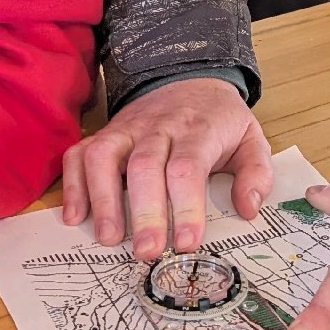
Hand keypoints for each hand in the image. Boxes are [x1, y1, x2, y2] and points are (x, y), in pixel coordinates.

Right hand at [62, 78, 273, 260]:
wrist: (190, 78)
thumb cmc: (219, 120)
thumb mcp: (252, 139)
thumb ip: (256, 174)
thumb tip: (249, 209)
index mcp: (198, 130)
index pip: (188, 167)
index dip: (186, 206)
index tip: (188, 243)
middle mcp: (159, 127)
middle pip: (145, 166)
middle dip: (144, 212)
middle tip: (147, 252)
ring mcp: (126, 128)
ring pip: (105, 156)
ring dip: (103, 199)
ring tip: (109, 238)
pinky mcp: (105, 133)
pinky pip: (80, 153)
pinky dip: (73, 183)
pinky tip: (76, 217)